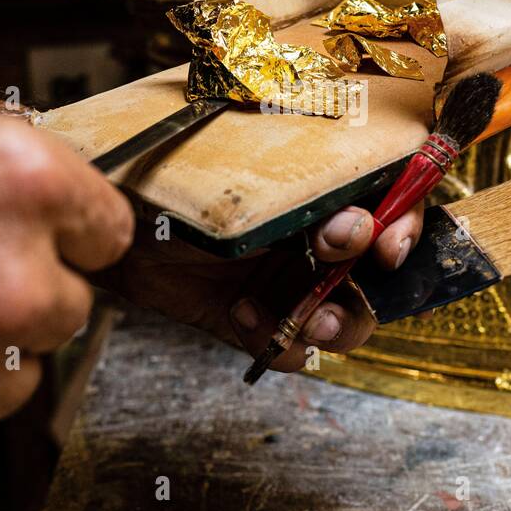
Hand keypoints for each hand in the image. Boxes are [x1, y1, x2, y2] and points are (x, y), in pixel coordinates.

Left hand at [98, 201, 423, 374]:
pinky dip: (278, 342)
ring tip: (310, 319)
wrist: (104, 219)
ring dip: (339, 322)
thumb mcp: (234, 164)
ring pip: (346, 316)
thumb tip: (347, 207)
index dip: (406, 221)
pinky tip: (243, 316)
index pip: (391, 196)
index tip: (387, 241)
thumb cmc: (165, 171)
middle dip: (372, 280)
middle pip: (380, 268)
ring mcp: (287, 279)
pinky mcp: (256, 320)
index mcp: (320, 179)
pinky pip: (291, 347)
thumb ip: (292, 181)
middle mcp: (312, 232)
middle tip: (343, 270)